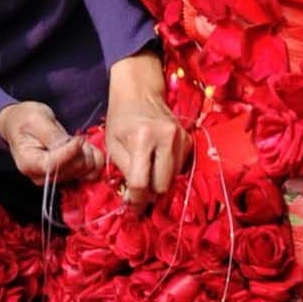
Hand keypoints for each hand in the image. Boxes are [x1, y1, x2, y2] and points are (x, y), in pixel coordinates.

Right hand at [0, 100, 89, 187]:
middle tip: (76, 136)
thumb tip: (69, 145)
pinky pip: (91, 173)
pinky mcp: (67, 176)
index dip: (72, 152)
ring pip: (85, 170)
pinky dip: (94, 159)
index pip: (56, 165)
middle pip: (74, 169)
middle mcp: (42, 176)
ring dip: (87, 153)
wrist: (21, 124)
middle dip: (80, 150)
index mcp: (29, 163)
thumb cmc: (25, 119)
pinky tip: (87, 148)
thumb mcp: (36, 119)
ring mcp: (56, 178)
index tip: (78, 138)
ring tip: (76, 140)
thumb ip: (51, 134)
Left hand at [103, 89, 187, 207]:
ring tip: (148, 174)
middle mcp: (166, 137)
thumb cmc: (121, 120)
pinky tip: (158, 163)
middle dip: (149, 194)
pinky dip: (168, 172)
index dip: (136, 200)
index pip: (141, 183)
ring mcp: (181, 138)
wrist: (139, 93)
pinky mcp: (189, 141)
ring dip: (160, 183)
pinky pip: (181, 169)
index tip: (132, 207)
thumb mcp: (113, 146)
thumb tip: (135, 199)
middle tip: (139, 192)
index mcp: (143, 138)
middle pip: (162, 186)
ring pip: (173, 180)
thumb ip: (125, 172)